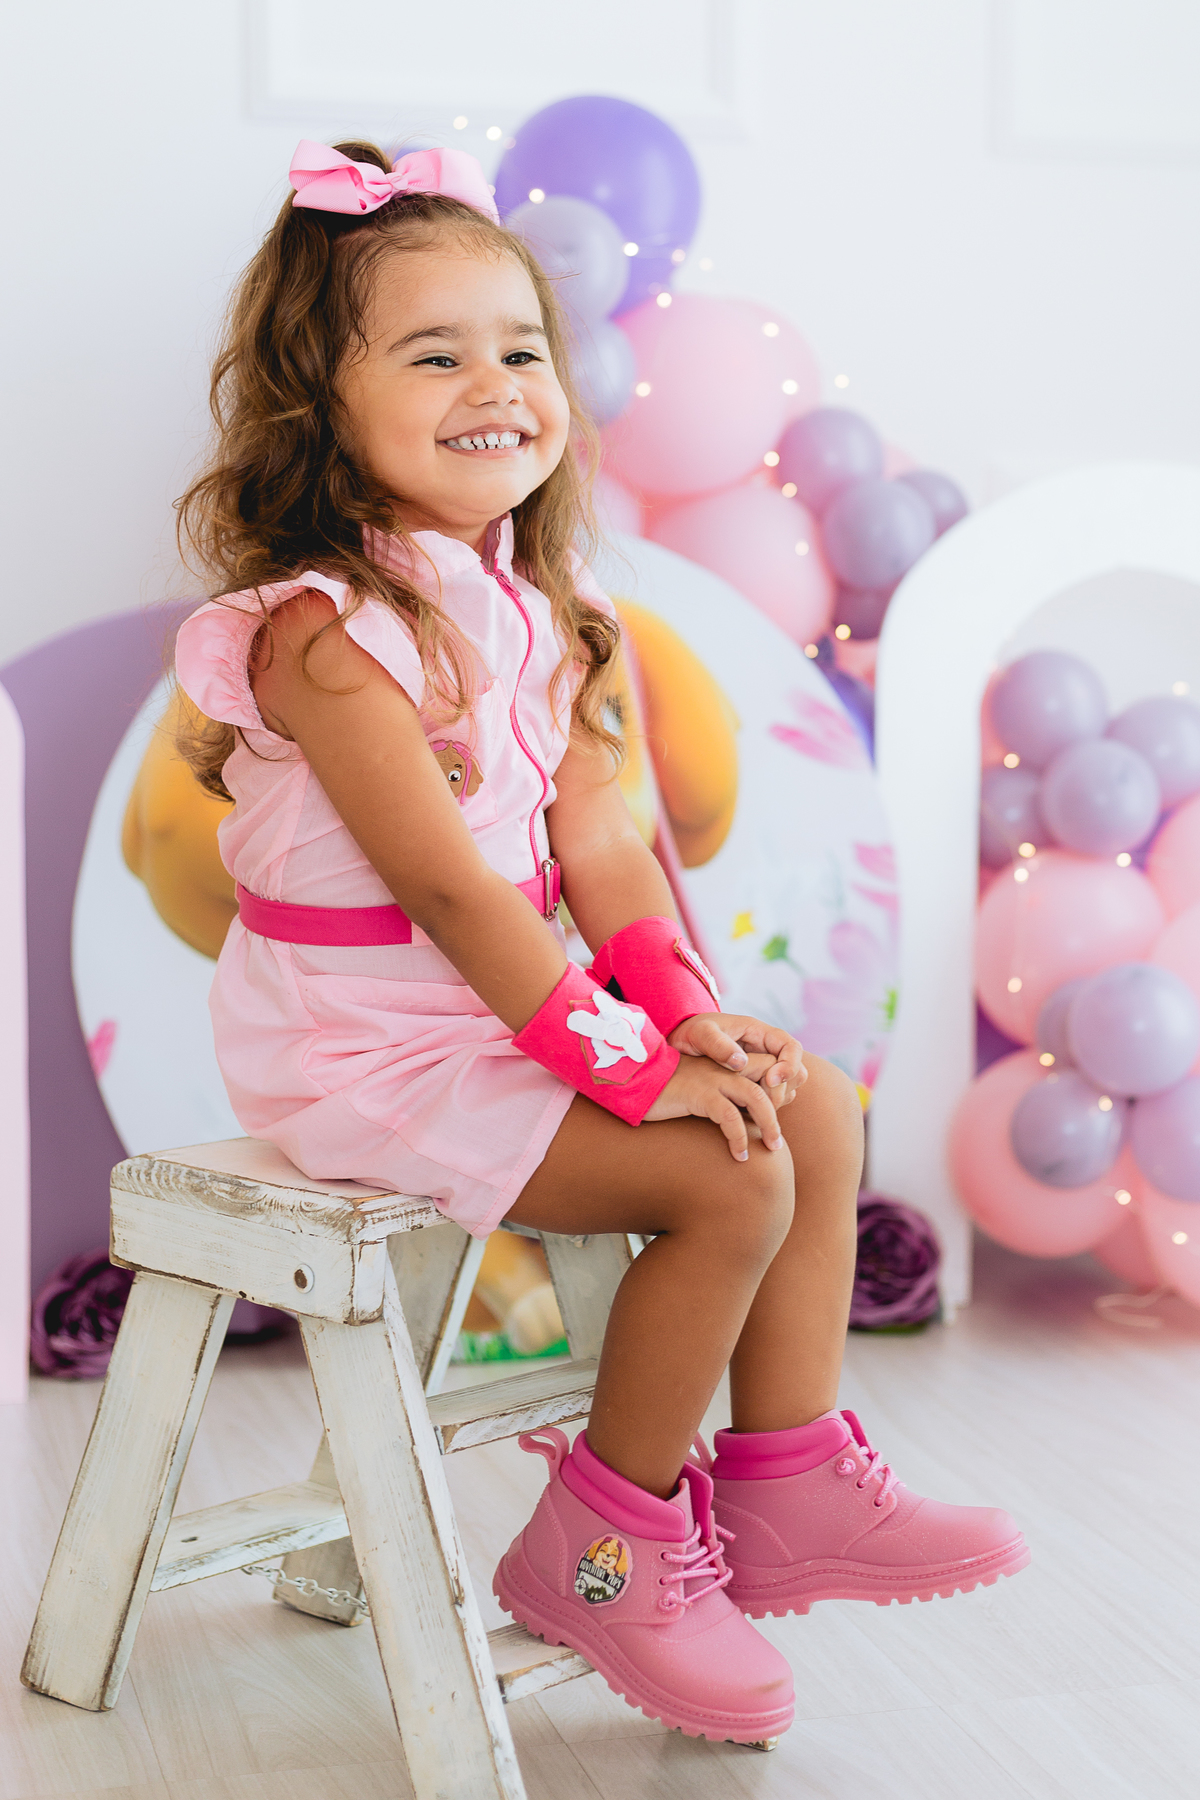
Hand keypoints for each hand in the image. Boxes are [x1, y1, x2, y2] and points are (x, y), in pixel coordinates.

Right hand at [644, 1051, 789, 1160]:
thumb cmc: (669, 1090)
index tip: (775, 1120)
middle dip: (781, 1107)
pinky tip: (739, 1155)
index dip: (779, 1091)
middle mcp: (724, 1066)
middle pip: (770, 1078)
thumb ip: (724, 1094)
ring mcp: (712, 1078)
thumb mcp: (702, 1087)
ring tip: (771, 1148)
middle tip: (778, 1140)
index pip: (769, 1069)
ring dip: (769, 1124)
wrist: (635, 1081)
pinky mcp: (699, 1094)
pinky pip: (729, 1116)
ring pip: (756, 1096)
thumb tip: (748, 1120)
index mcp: (728, 1062)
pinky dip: (739, 1137)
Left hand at [668, 1013, 805, 1100]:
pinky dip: (766, 1108)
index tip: (771, 1081)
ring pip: (787, 1088)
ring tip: (752, 1111)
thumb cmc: (690, 1033)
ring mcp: (763, 1068)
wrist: (679, 1044)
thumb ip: (717, 1044)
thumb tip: (741, 1063)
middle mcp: (766, 1050)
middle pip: (796, 1070)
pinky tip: (745, 1115)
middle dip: (784, 1088)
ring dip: (777, 1101)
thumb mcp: (699, 1034)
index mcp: (758, 1032)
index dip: (788, 1065)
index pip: (791, 1047)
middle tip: (762, 1103)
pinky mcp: (756, 1084)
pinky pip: (773, 1099)